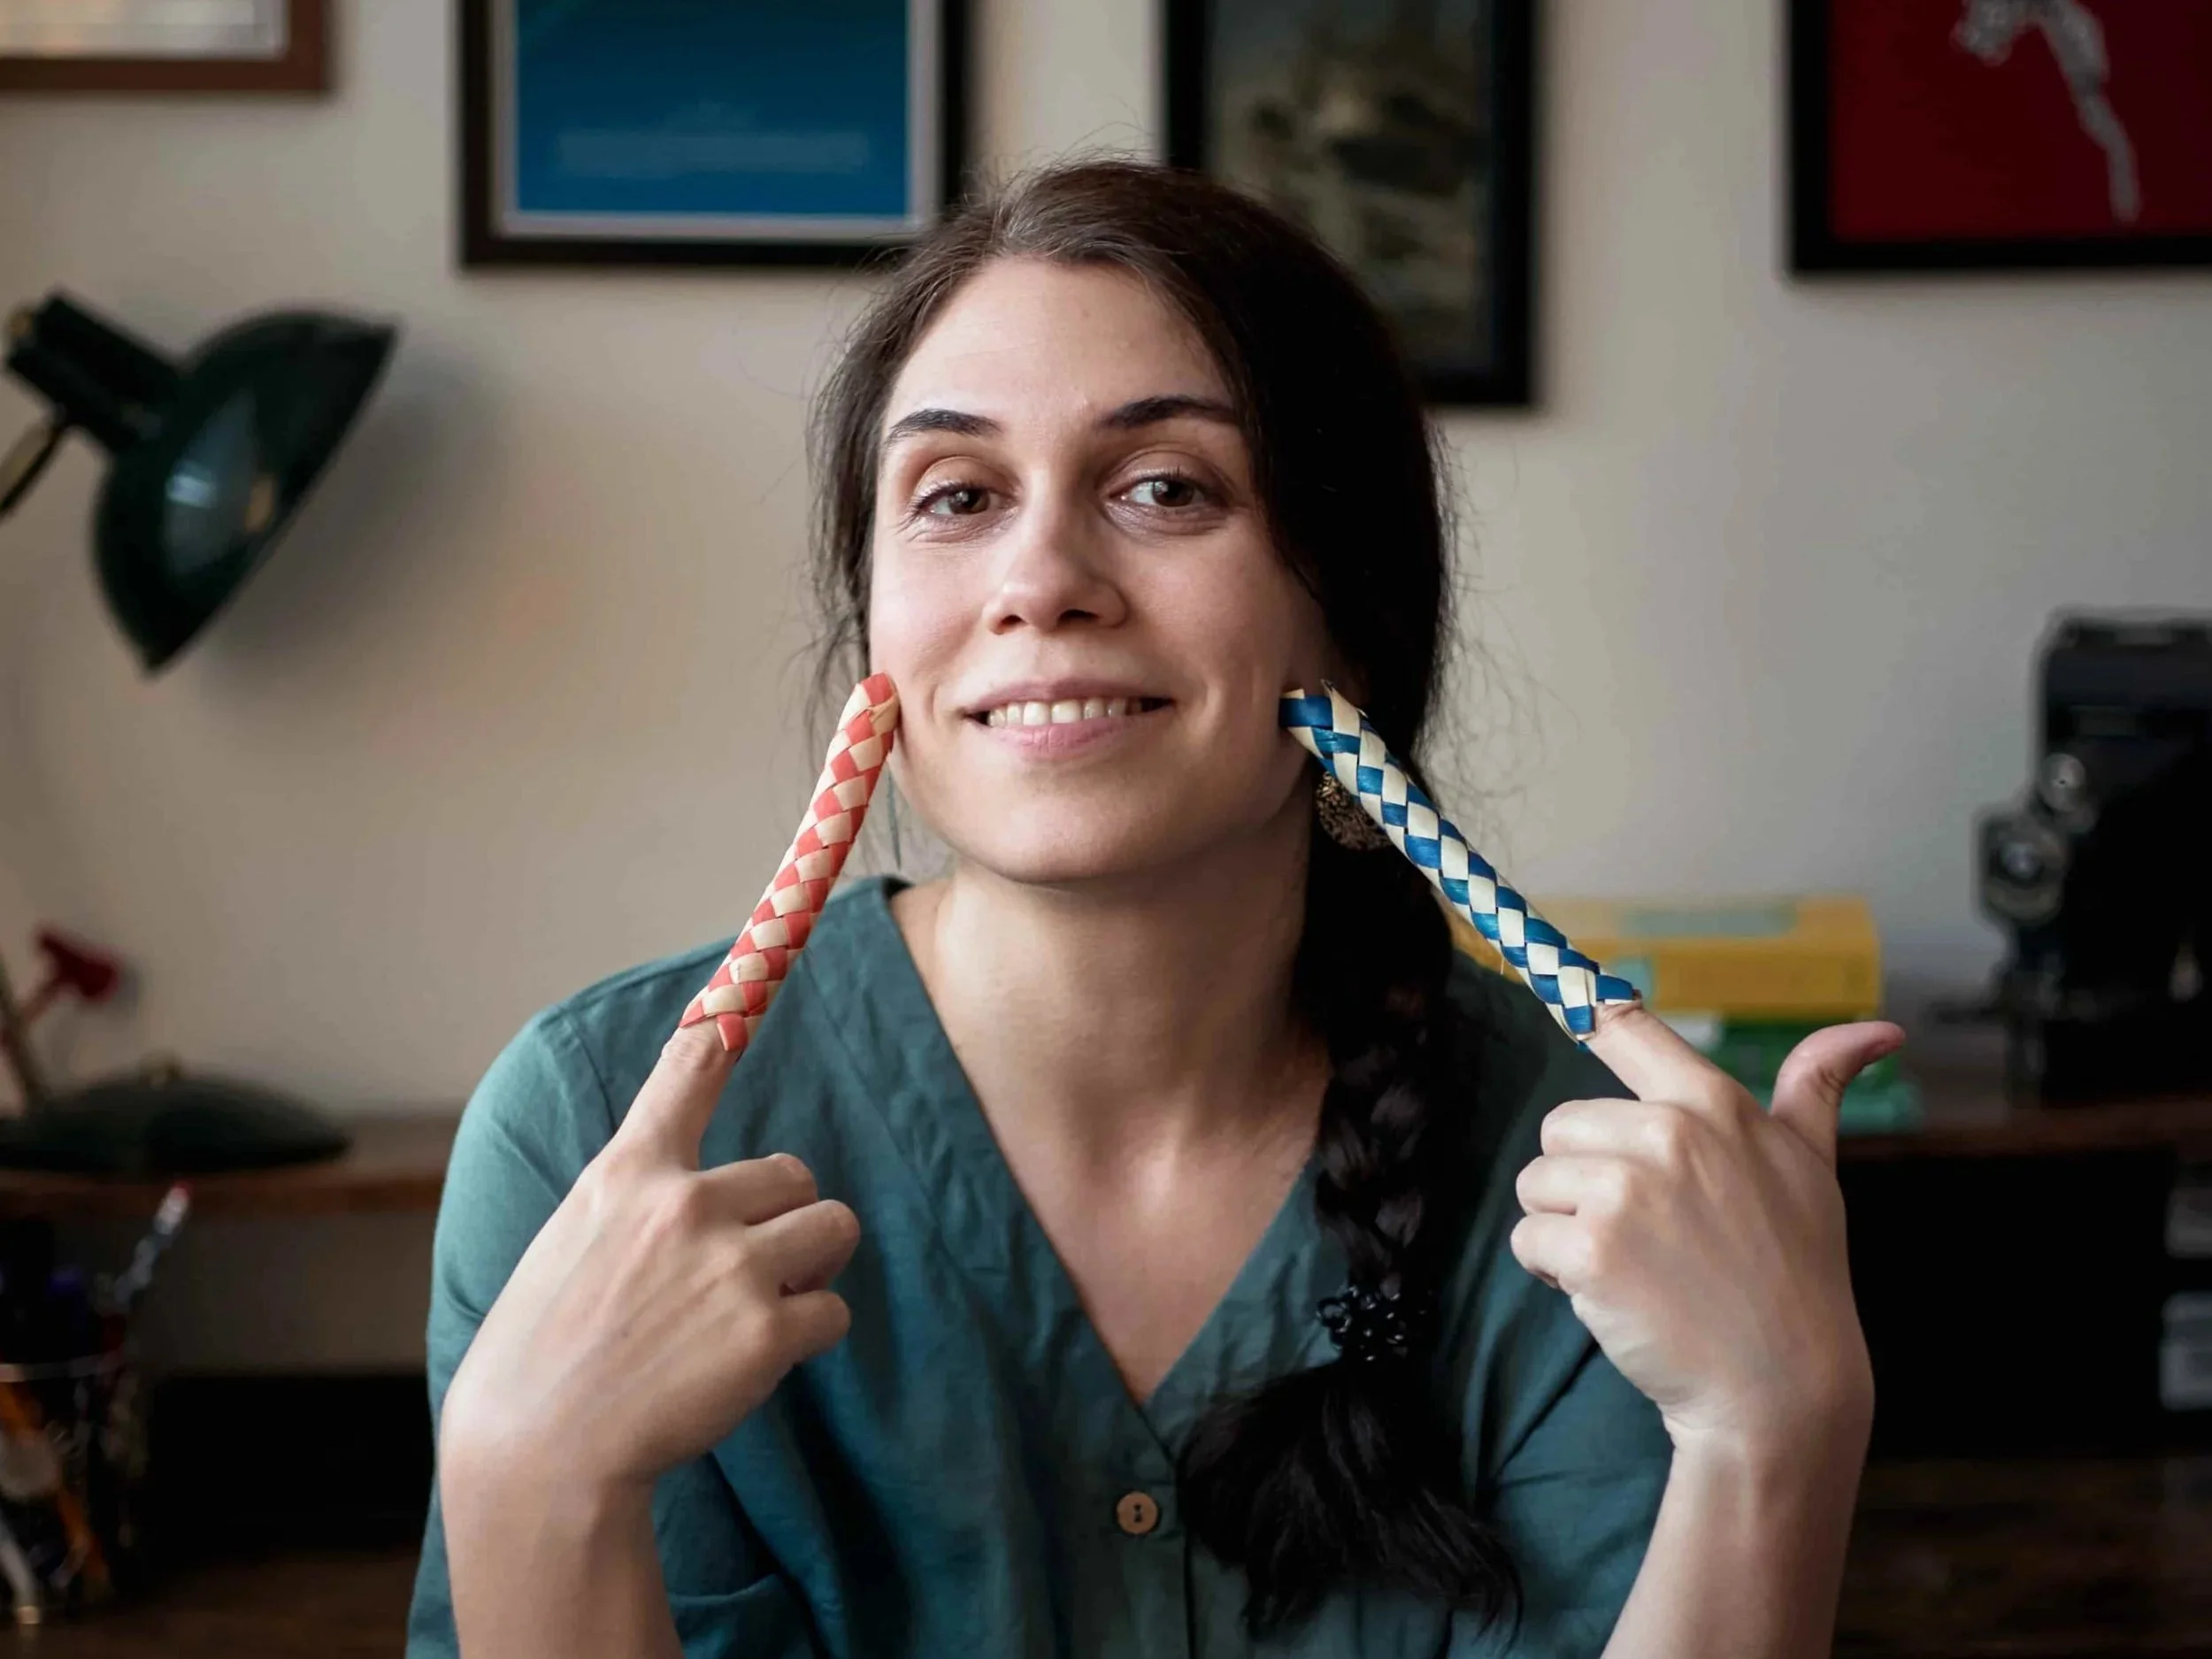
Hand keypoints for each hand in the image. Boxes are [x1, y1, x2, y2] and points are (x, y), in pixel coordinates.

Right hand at [439, 1022, 860, 1497]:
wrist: (539, 1451)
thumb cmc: (549, 1349)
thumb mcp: (575, 1239)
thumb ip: (640, 1197)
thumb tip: (704, 1188)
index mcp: (629, 1173)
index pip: (691, 1069)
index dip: (735, 1008)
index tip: (774, 936)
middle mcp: (685, 1203)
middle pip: (797, 1174)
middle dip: (784, 1220)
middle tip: (735, 1278)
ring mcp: (731, 1266)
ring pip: (832, 1230)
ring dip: (809, 1269)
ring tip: (751, 1314)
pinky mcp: (767, 1331)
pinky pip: (832, 1312)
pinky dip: (807, 1338)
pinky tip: (748, 1364)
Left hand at [1510, 1006, 1900, 1460]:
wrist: (1781, 1390)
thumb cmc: (1797, 1276)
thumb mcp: (1815, 1169)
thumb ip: (1820, 1086)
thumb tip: (1881, 1028)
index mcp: (1715, 1105)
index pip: (1626, 1027)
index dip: (1580, 1000)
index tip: (1545, 966)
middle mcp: (1669, 1134)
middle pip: (1561, 1127)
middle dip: (1584, 1179)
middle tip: (1647, 1231)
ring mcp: (1627, 1191)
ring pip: (1537, 1183)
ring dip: (1565, 1227)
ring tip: (1635, 1265)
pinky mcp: (1591, 1248)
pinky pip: (1529, 1237)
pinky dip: (1553, 1272)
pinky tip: (1613, 1295)